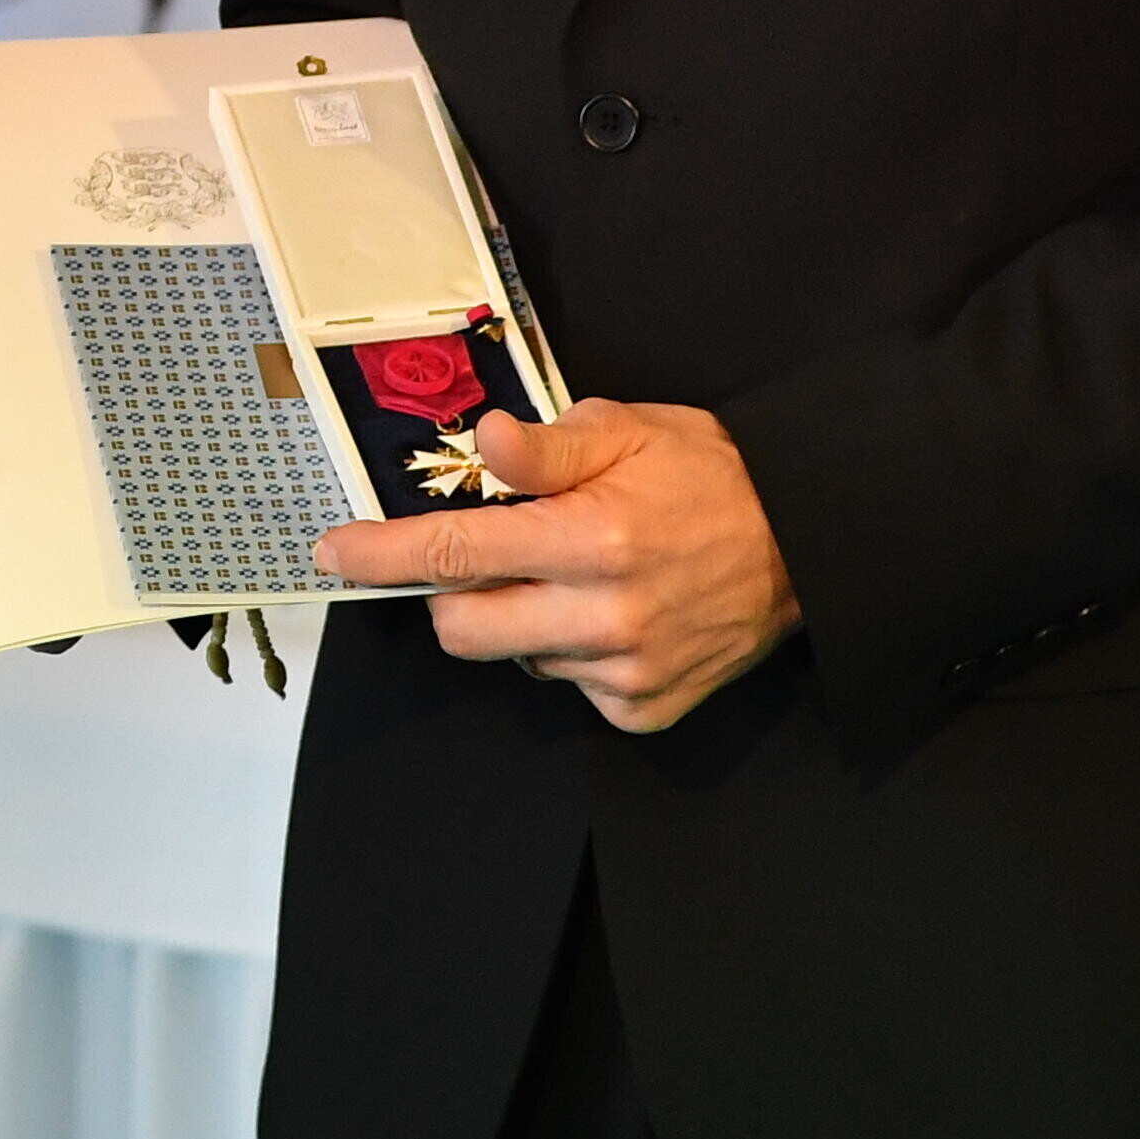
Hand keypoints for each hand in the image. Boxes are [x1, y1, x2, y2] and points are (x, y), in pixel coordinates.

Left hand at [309, 400, 797, 732]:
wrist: (807, 541)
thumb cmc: (707, 474)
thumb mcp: (626, 430)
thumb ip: (545, 448)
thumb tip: (480, 445)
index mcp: (590, 538)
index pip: (456, 553)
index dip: (383, 555)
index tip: (332, 554)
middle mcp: (603, 615)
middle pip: (462, 631)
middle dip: (448, 595)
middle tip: (481, 558)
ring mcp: (624, 671)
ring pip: (515, 657)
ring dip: (519, 619)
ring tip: (577, 577)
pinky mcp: (644, 708)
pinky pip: (567, 685)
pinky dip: (570, 652)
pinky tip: (614, 616)